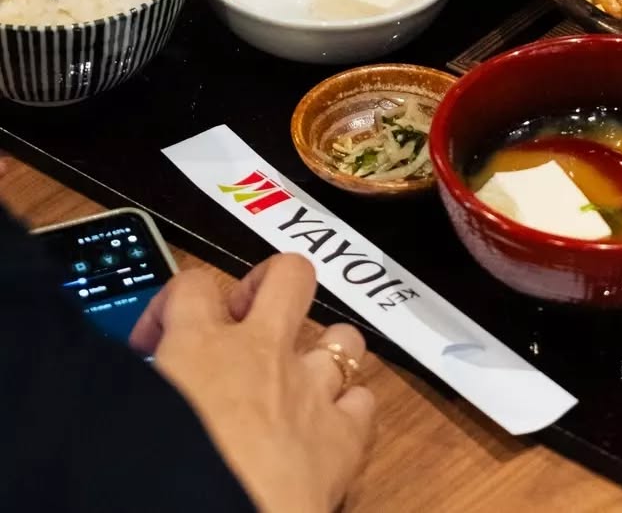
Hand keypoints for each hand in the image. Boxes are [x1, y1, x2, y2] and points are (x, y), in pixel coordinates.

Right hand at [131, 255, 373, 512]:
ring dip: (323, 350)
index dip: (174, 301)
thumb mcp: (124, 419)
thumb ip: (133, 390)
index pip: (191, 284)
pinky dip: (350, 409)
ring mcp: (309, 389)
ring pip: (342, 337)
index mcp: (198, 348)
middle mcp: (261, 353)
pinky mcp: (343, 437)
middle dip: (274, 285)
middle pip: (290, 274)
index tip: (158, 338)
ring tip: (299, 376)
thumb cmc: (157, 481)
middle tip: (249, 319)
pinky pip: (365, 401)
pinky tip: (329, 428)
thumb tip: (125, 389)